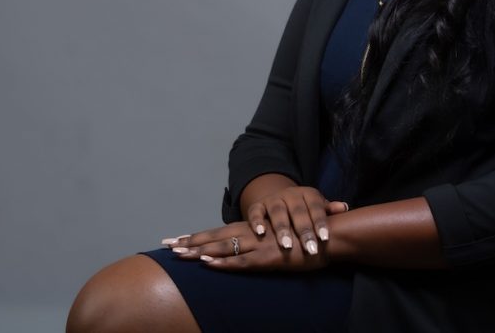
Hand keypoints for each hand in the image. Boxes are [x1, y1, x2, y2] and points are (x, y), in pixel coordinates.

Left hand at [161, 221, 326, 271]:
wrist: (328, 235)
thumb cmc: (305, 238)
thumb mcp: (281, 239)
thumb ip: (266, 242)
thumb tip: (252, 246)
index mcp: (252, 230)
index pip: (217, 232)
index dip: (196, 237)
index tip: (175, 240)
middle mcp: (251, 234)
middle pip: (214, 238)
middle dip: (188, 243)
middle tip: (166, 246)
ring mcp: (258, 245)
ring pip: (222, 248)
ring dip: (199, 252)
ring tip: (179, 254)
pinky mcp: (268, 258)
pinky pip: (241, 262)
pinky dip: (223, 263)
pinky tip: (208, 263)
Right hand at [244, 185, 348, 255]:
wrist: (279, 200)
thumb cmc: (305, 210)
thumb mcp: (317, 208)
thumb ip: (329, 210)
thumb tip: (344, 207)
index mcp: (308, 193)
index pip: (315, 207)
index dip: (320, 222)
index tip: (325, 238)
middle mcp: (290, 194)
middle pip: (297, 211)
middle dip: (304, 231)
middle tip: (309, 249)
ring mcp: (273, 199)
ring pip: (277, 212)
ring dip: (282, 228)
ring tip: (286, 246)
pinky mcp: (257, 205)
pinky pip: (255, 211)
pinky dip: (257, 221)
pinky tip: (261, 233)